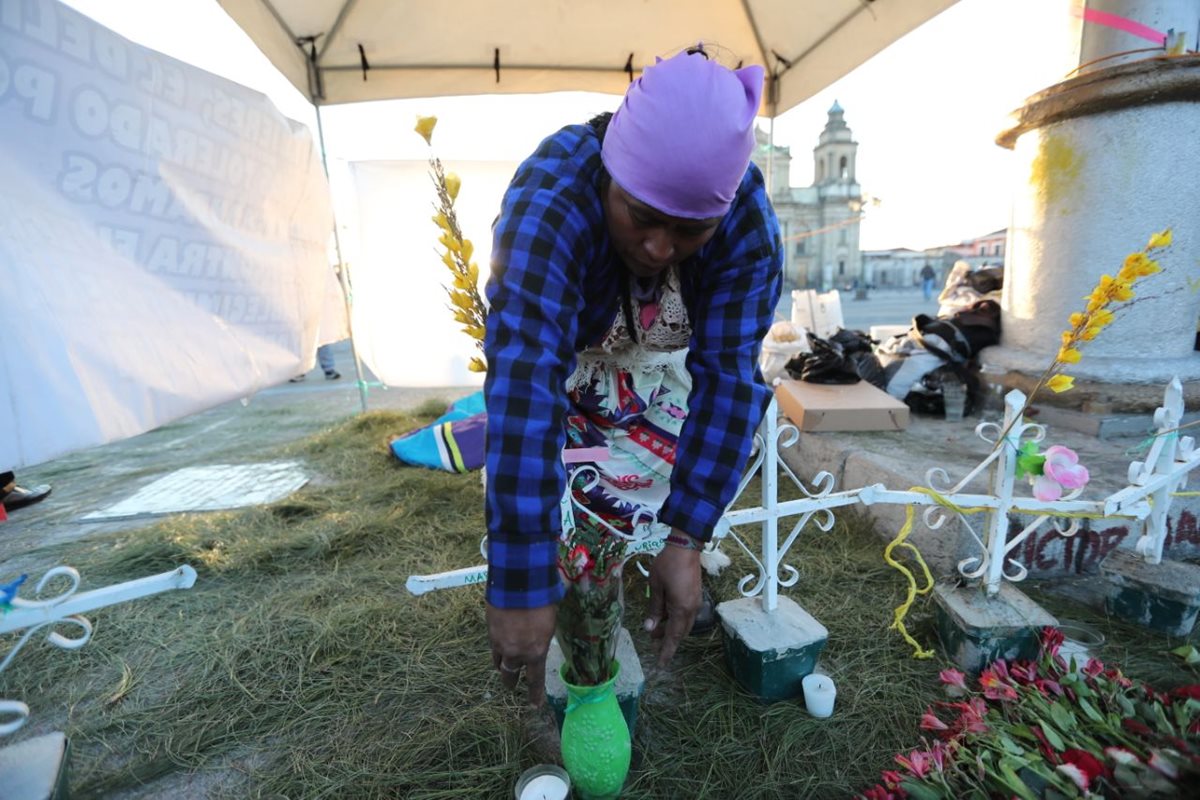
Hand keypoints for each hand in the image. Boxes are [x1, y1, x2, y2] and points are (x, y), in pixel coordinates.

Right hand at [486, 602, 556, 705]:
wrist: (519, 582)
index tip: (534, 706)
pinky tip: (498, 645)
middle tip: (511, 687)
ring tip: (502, 667)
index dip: (534, 695)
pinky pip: (493, 646)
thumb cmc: (542, 600)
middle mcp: (516, 652)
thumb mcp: (550, 621)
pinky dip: (496, 649)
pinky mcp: (490, 631)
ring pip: (498, 661)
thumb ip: (543, 636)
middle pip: (510, 675)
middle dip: (511, 683)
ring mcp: (500, 643)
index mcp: (536, 652)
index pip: (535, 680)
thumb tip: (541, 637)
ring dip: (501, 665)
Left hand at [644, 532, 702, 666]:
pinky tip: (665, 615)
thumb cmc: (668, 565)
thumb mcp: (656, 587)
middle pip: (680, 633)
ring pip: (683, 624)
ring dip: (670, 629)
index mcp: (681, 609)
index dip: (666, 651)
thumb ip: (654, 609)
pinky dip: (675, 620)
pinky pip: (685, 615)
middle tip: (651, 642)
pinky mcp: (695, 596)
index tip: (661, 665)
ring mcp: (695, 603)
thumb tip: (649, 629)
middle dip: (667, 640)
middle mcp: (692, 610)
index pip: (673, 637)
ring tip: (655, 628)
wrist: (686, 546)